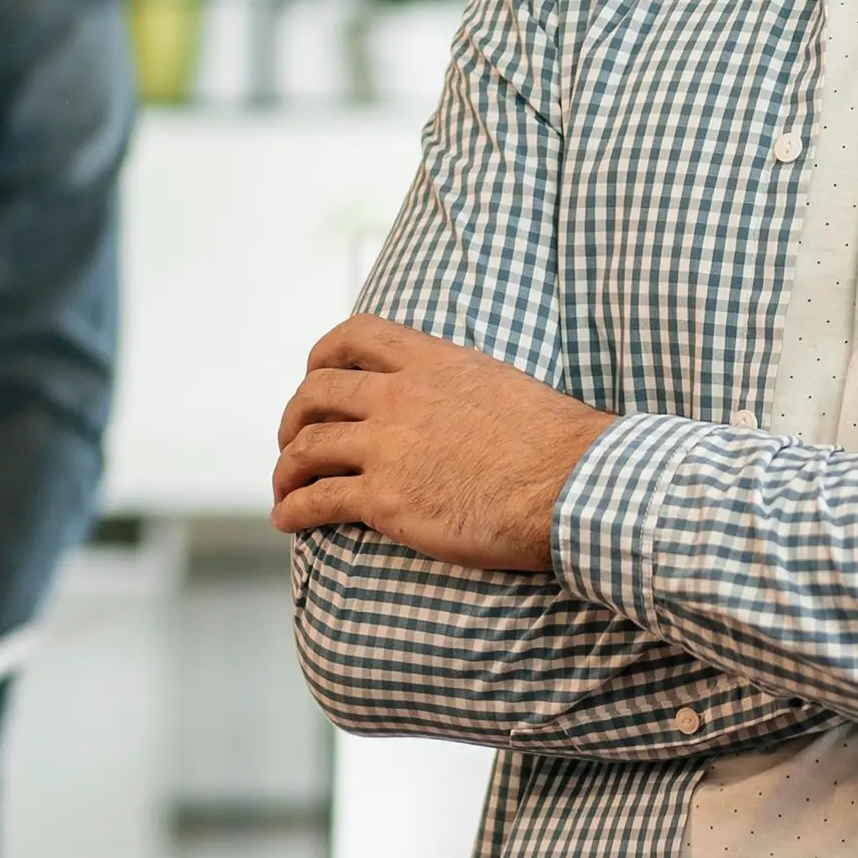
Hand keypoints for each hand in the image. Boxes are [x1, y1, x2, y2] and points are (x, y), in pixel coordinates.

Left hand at [269, 315, 616, 570]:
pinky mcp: (385, 499)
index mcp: (430, 361)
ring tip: (284, 489)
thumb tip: (453, 401)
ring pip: (307, 447)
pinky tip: (288, 522)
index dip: (321, 356)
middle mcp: (399, 395)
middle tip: (293, 441)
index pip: (354, 336)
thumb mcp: (500, 384)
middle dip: (294, 418)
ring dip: (285, 469)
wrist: (573, 485)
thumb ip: (459, 384)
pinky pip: (318, 500)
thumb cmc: (555, 444)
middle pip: (317, 393)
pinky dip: (293, 510)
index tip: (313, 374)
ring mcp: (388, 446)